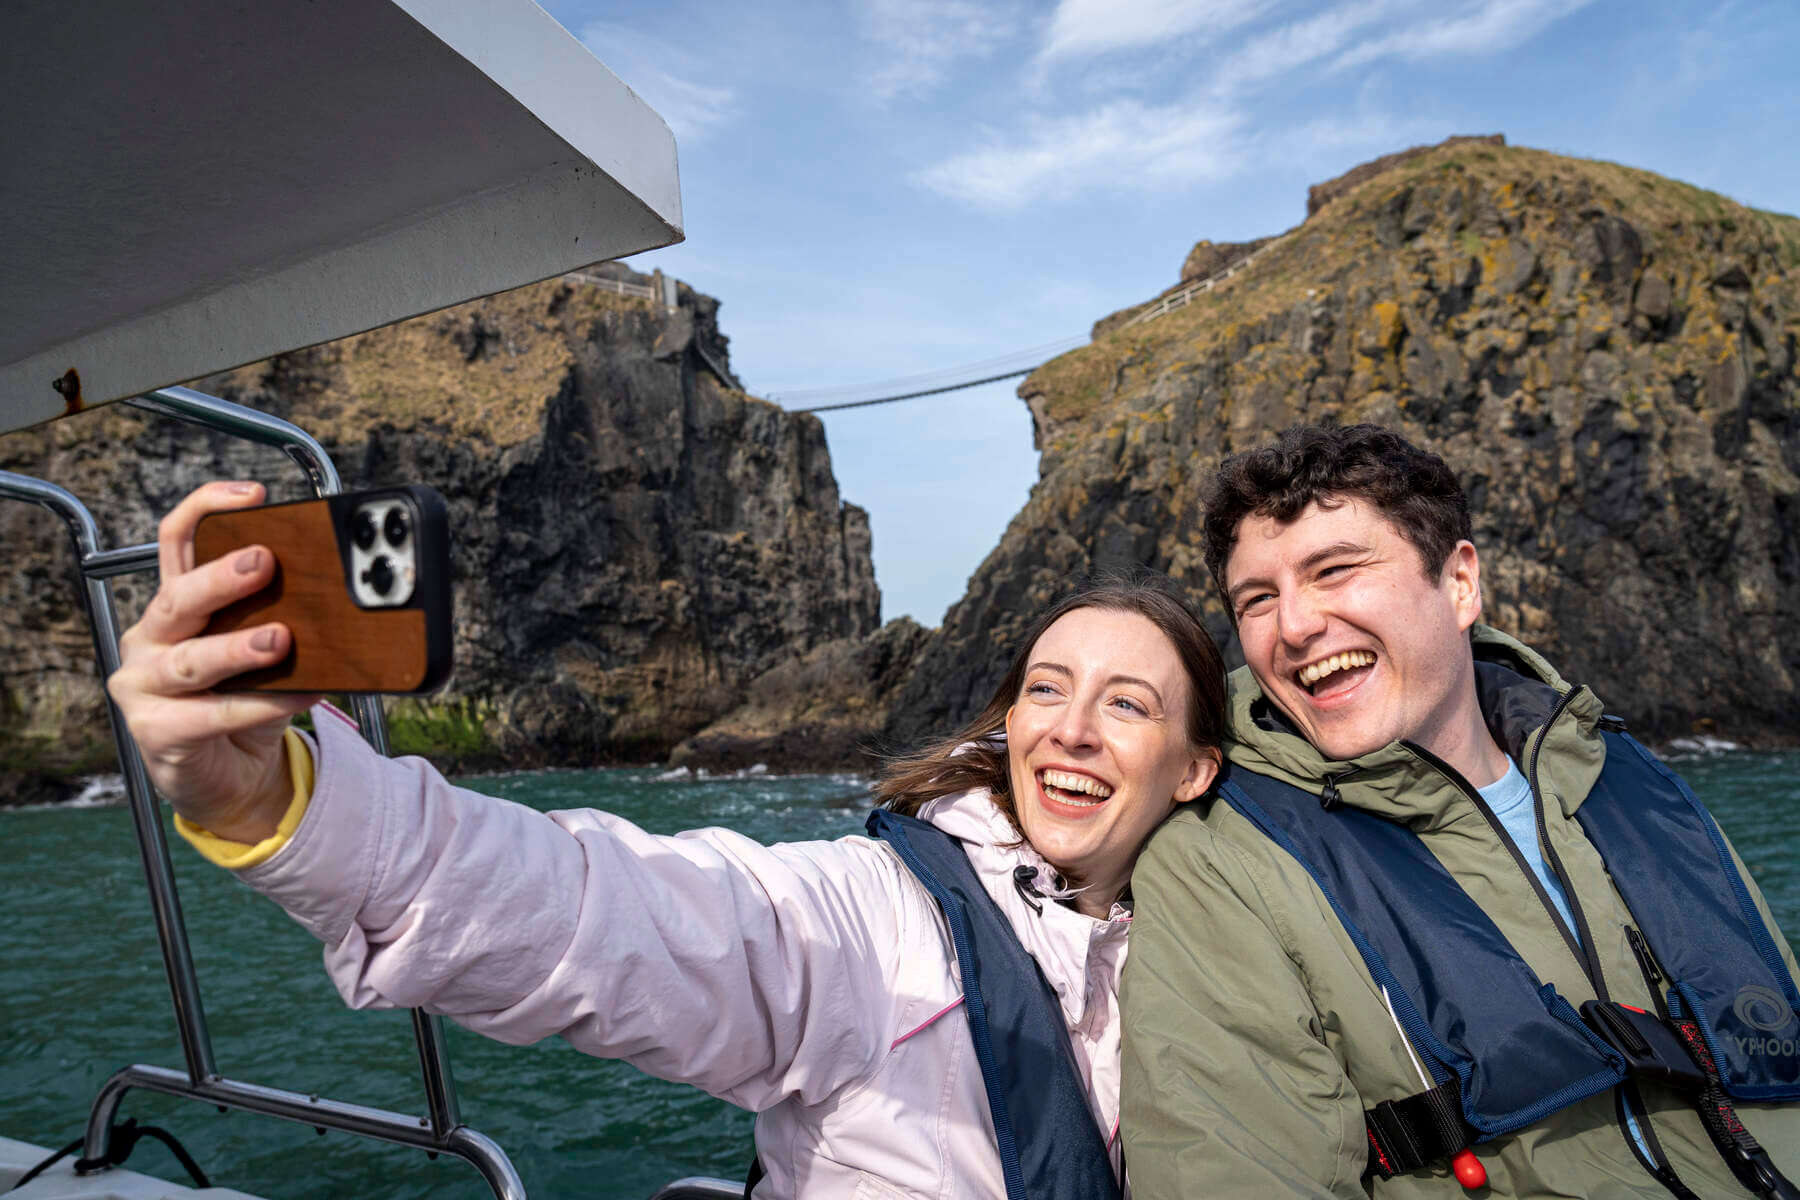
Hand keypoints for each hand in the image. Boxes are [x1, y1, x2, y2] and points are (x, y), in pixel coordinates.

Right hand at [107, 482, 320, 841]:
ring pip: (189, 659)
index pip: (176, 540)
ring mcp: (144, 685)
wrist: (231, 777)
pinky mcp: (155, 731)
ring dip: (237, 648)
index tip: (252, 494)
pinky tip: (295, 698)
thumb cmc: (245, 703)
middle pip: (177, 597)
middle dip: (221, 578)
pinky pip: (209, 715)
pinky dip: (257, 706)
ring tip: (281, 639)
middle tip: (264, 562)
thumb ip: (285, 621)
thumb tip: (343, 599)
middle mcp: (150, 638)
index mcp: (176, 606)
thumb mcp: (264, 655)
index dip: (206, 508)